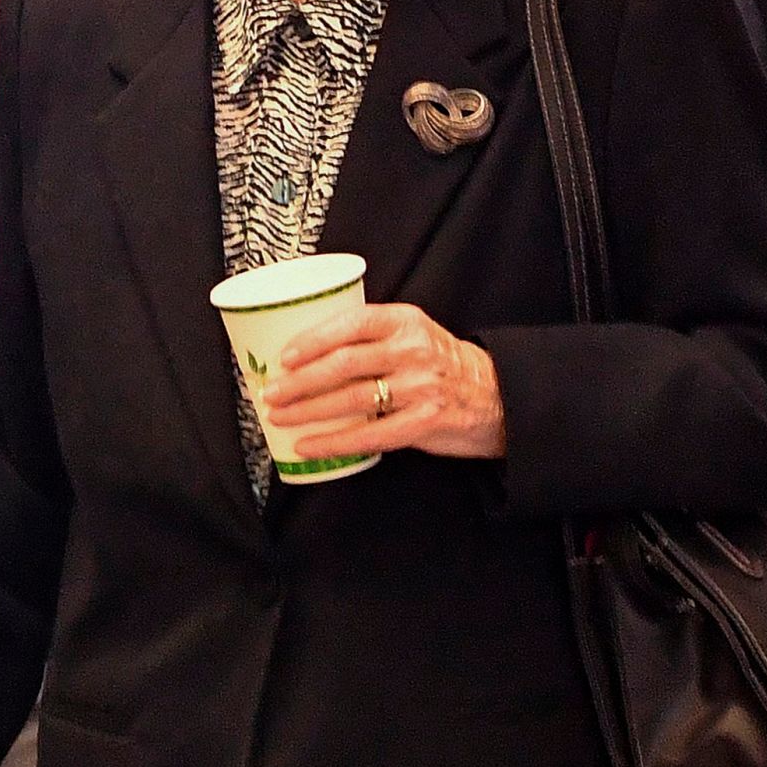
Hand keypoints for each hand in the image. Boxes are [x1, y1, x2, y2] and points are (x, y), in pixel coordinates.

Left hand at [265, 303, 504, 459]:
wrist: (495, 396)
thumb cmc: (440, 364)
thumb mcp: (413, 334)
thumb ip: (372, 338)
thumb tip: (307, 355)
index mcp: (405, 321)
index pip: (351, 323)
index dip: (313, 339)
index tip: (284, 356)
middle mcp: (413, 351)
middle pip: (345, 364)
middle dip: (300, 380)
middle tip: (271, 392)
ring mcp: (420, 387)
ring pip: (352, 398)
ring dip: (308, 410)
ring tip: (280, 416)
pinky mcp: (424, 422)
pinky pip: (369, 434)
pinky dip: (333, 442)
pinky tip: (308, 444)